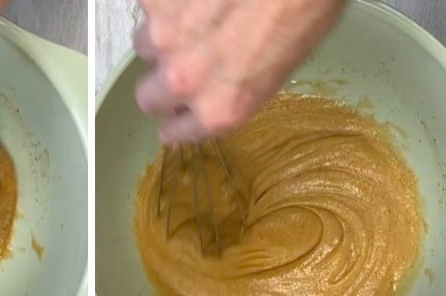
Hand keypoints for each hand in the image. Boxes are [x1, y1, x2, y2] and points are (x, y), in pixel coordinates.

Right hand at [133, 0, 345, 143]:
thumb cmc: (301, 17)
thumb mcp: (276, 72)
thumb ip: (234, 88)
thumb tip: (223, 81)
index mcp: (219, 109)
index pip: (174, 131)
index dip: (176, 121)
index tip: (177, 114)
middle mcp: (184, 80)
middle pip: (148, 96)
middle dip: (162, 82)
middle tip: (184, 60)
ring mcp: (163, 37)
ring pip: (144, 45)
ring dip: (165, 36)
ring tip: (198, 15)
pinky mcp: (153, 0)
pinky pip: (150, 7)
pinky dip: (167, 3)